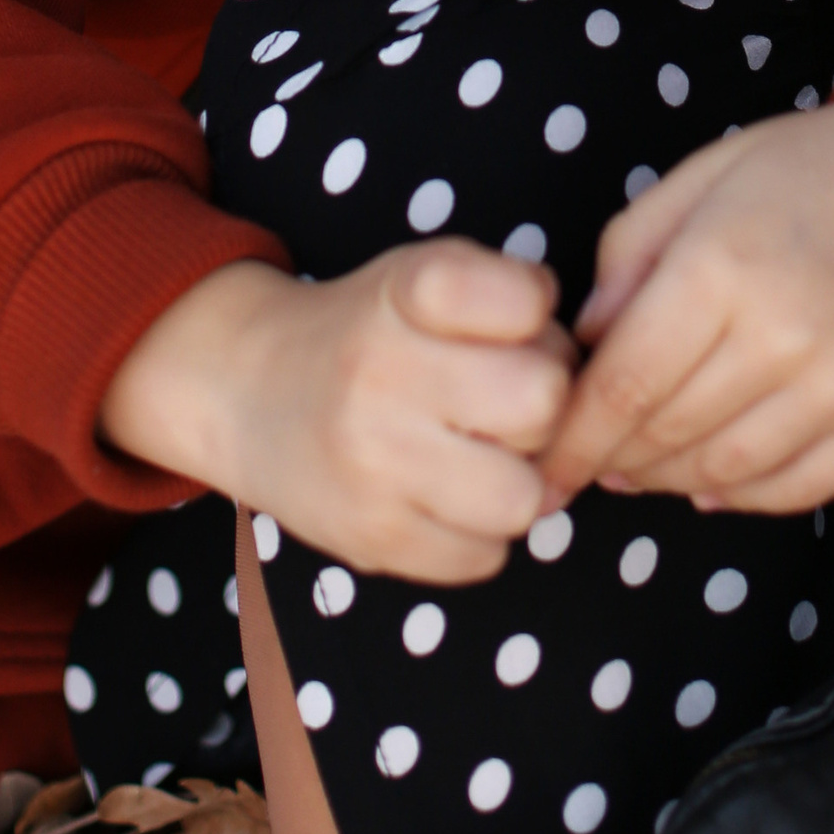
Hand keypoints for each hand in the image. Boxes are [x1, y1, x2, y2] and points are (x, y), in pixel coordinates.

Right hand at [99, 246, 573, 581]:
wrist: (248, 389)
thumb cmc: (369, 329)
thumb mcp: (423, 274)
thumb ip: (509, 298)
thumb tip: (585, 378)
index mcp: (406, 290)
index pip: (529, 300)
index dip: (541, 316)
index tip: (514, 324)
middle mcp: (383, 374)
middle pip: (541, 402)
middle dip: (544, 403)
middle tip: (509, 401)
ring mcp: (372, 466)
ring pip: (522, 495)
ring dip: (521, 479)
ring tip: (487, 456)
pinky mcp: (370, 542)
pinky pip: (483, 558)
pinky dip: (482, 534)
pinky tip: (450, 497)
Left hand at [537, 77, 833, 517]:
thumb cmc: (812, 169)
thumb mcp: (705, 176)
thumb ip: (630, 253)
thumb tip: (585, 343)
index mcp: (722, 265)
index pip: (622, 386)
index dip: (571, 438)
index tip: (543, 465)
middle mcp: (782, 334)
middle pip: (665, 435)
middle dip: (612, 459)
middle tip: (590, 459)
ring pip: (723, 474)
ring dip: (669, 480)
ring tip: (644, 466)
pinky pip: (794, 491)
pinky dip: (742, 496)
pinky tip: (713, 478)